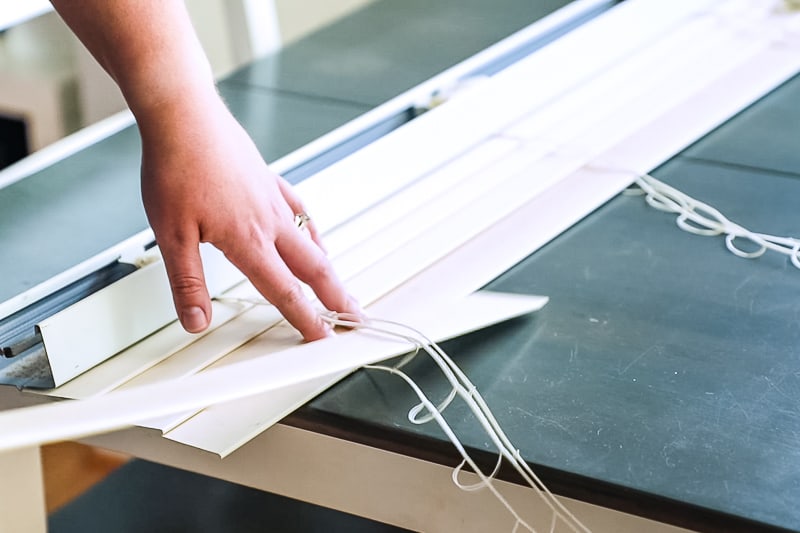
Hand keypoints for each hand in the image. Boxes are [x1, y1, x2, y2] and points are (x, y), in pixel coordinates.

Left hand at [139, 94, 358, 339]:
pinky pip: (300, 210)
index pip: (284, 290)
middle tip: (356, 316)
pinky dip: (312, 230)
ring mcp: (273, 199)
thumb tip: (196, 322)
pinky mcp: (269, 180)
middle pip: (313, 267)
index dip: (306, 318)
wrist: (183, 115)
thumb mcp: (170, 235)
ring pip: (311, 240)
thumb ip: (188, 282)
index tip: (325, 336)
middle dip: (337, 296)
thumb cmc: (175, 168)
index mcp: (248, 240)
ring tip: (338, 284)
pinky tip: (310, 234)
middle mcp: (270, 221)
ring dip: (328, 267)